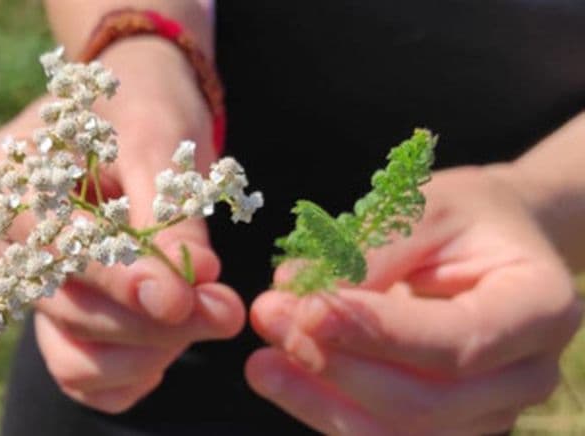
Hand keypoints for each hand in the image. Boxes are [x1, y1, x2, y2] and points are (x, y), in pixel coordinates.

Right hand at [0, 40, 243, 412]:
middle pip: (65, 307)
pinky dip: (130, 372)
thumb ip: (168, 214)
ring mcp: (26, 287)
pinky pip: (82, 372)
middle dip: (151, 319)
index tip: (180, 301)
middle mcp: (0, 242)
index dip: (119, 279)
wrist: (138, 108)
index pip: (55, 246)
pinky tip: (170, 346)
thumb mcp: (157, 139)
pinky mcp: (56, 317)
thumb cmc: (142, 106)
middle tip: (225, 311)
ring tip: (210, 315)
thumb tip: (193, 282)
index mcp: (3, 180)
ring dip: (148, 349)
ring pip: (73, 352)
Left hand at [246, 166, 582, 434]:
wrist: (492, 242)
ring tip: (262, 361)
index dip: (376, 334)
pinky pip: (384, 433)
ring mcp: (490, 410)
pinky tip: (282, 377)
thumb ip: (367, 250)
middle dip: (336, 366)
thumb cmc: (464, 217)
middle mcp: (526, 374)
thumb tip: (294, 288)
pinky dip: (326, 408)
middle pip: (427, 403)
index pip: (456, 343)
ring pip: (400, 432)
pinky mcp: (450, 424)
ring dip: (321, 397)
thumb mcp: (424, 207)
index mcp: (539, 309)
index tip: (307, 310)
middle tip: (271, 317)